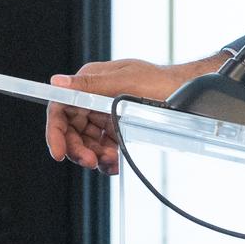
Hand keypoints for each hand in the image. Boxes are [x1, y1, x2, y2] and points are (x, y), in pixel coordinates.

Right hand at [45, 55, 224, 173]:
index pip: (61, 108)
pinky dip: (107, 157)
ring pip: (87, 141)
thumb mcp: (126, 81)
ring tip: (109, 161)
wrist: (188, 91)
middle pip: (72, 129)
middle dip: (79, 149)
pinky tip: (114, 162)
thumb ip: (92, 84)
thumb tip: (57, 82)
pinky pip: (103, 146)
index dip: (56, 132)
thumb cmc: (161, 80)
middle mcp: (94, 97)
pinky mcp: (118, 126)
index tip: (59, 153)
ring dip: (94, 155)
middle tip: (91, 162)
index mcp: (91, 81)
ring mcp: (106, 112)